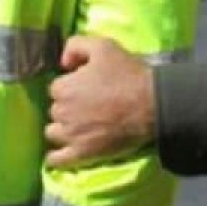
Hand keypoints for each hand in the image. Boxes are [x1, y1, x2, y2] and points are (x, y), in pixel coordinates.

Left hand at [45, 36, 155, 167]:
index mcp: (64, 88)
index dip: (71, 86)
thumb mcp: (103, 46)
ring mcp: (71, 136)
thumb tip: (63, 62)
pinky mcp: (82, 154)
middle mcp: (62, 112)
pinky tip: (59, 154)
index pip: (57, 88)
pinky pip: (57, 160)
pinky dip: (55, 158)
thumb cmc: (128, 75)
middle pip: (56, 110)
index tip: (86, 88)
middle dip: (68, 107)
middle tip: (88, 106)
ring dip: (63, 129)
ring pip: (54, 132)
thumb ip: (76, 45)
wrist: (152, 105)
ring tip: (80, 127)